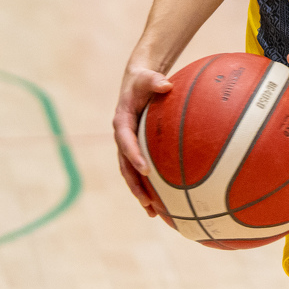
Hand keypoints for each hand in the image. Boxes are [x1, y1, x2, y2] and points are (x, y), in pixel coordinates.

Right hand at [113, 65, 173, 217]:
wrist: (137, 83)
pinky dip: (147, 184)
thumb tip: (167, 85)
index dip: (134, 156)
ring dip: (139, 191)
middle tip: (147, 201)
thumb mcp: (148, 77)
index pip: (125, 142)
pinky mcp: (136, 149)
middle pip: (125, 166)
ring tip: (152, 211)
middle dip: (134, 184)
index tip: (146, 170)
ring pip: (130, 173)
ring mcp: (128, 145)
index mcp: (121, 122)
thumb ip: (156, 80)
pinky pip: (140, 168)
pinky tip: (162, 200)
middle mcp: (122, 137)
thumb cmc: (144, 80)